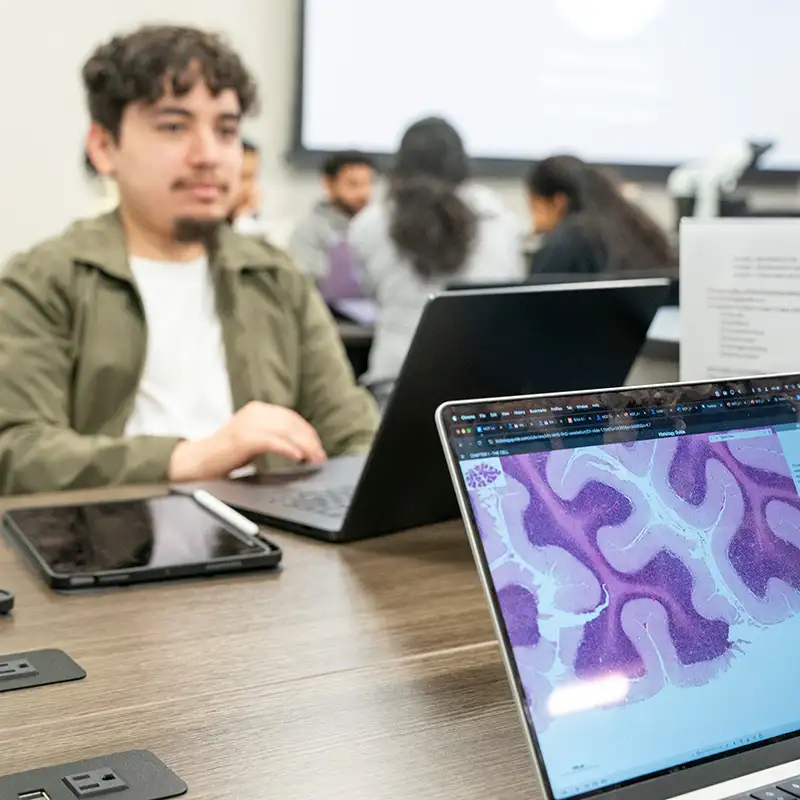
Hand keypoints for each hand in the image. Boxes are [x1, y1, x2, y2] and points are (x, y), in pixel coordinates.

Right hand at [168, 402, 326, 481]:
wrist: (198, 462)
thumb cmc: (226, 454)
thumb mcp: (254, 439)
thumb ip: (274, 436)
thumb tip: (301, 446)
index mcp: (258, 410)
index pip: (291, 417)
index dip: (308, 433)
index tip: (318, 448)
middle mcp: (255, 412)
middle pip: (292, 423)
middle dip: (310, 441)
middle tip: (320, 457)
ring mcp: (248, 424)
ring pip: (286, 431)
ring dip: (305, 446)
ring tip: (314, 459)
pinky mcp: (243, 438)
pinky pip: (272, 441)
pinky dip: (287, 449)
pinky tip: (298, 457)